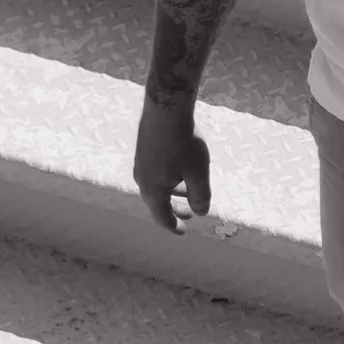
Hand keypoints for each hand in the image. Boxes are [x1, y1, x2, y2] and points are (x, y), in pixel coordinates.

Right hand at [134, 92, 211, 231]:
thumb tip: (201, 211)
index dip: (173, 226)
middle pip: (158, 202)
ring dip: (173, 193)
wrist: (165, 111)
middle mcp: (142, 179)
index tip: (183, 232)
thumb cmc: (183, 143)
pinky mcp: (144, 151)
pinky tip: (180, 171)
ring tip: (188, 193)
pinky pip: (155, 174)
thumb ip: (201, 196)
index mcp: (153, 190)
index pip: (161, 216)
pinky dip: (168, 180)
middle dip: (174, 210)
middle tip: (189, 215)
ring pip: (157, 186)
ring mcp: (141, 164)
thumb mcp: (198, 174)